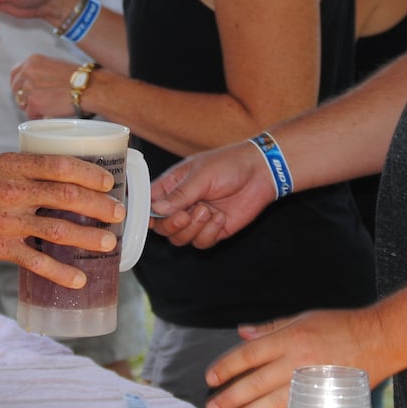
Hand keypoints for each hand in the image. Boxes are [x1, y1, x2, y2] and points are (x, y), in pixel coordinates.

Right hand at [0, 150, 123, 289]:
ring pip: (59, 229)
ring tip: (109, 243)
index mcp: (13, 165)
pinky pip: (35, 261)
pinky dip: (60, 272)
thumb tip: (27, 161)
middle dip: (99, 206)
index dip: (90, 173)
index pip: (61, 165)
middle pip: (69, 196)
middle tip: (118, 213)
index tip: (108, 181)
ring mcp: (7, 220)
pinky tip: (78, 279)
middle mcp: (14, 190)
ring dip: (89, 237)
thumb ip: (8, 161)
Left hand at [9, 54, 83, 118]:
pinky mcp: (34, 103)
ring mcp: (29, 88)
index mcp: (32, 60)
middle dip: (24, 97)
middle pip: (16, 89)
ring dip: (33, 107)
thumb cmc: (79, 77)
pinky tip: (49, 113)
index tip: (24, 90)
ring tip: (48, 107)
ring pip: (23, 103)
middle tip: (36, 102)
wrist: (89, 87)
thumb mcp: (54, 65)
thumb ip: (40, 72)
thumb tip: (34, 83)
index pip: (15, 73)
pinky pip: (30, 114)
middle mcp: (27, 72)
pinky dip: (38, 116)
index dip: (19, 84)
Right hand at [149, 141, 275, 247]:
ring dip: (193, 228)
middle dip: (172, 225)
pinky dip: (209, 232)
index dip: (146, 215)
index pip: (149, 205)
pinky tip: (220, 216)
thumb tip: (156, 210)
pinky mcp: (213, 230)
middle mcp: (182, 205)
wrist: (260, 172)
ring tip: (208, 210)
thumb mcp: (201, 175)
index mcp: (172, 187)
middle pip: (163, 227)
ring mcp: (197, 219)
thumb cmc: (229, 164)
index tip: (151, 219)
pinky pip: (201, 242)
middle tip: (186, 214)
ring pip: (180, 239)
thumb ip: (179, 195)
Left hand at [206, 308, 382, 407]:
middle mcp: (298, 359)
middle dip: (231, 397)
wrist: (379, 338)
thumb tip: (242, 333)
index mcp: (290, 337)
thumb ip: (271, 328)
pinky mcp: (326, 398)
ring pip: (273, 403)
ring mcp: (312, 382)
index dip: (227, 367)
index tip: (211, 378)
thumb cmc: (339, 325)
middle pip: (256, 382)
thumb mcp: (302, 318)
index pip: (249, 354)